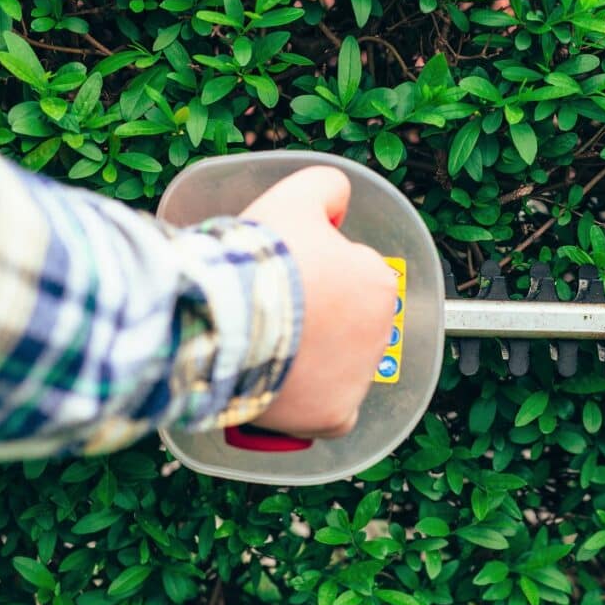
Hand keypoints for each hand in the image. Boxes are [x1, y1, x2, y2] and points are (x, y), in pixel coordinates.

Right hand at [240, 166, 396, 438]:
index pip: (355, 277)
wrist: (224, 316)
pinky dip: (313, 409)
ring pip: (340, 370)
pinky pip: (332, 416)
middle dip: (318, 320)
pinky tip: (287, 390)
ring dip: (313, 363)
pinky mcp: (333, 416)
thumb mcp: (294, 197)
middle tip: (273, 314)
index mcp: (377, 282)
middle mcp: (380, 334)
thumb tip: (338, 197)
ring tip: (269, 349)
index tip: (287, 278)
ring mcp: (358, 379)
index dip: (319, 275)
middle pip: (348, 326)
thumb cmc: (259, 260)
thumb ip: (326, 187)